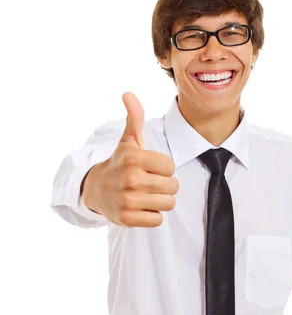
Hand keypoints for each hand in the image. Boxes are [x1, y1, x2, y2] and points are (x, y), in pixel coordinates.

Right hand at [81, 92, 178, 226]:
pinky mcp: (127, 218)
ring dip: (160, 201)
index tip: (150, 168)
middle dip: (165, 186)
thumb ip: (135, 118)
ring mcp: (128, 200)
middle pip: (173, 187)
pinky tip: (140, 208)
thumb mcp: (128, 141)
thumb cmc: (119, 164)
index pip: (171, 167)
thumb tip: (128, 94)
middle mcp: (131, 178)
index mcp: (134, 158)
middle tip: (149, 183)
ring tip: (146, 195)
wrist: (95, 189)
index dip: (164, 169)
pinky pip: (157, 220)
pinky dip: (152, 216)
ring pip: (168, 204)